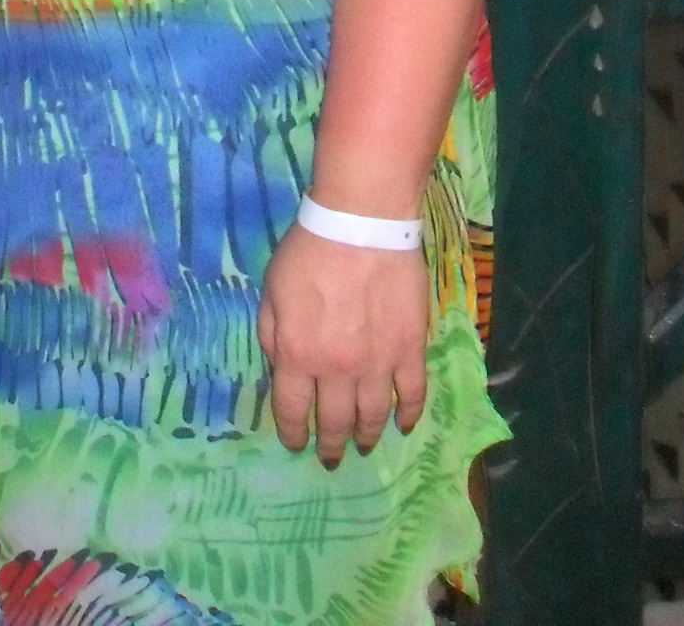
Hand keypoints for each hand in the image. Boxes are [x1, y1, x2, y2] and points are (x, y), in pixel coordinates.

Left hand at [257, 220, 428, 464]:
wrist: (361, 224)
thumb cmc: (308, 251)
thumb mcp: (270, 289)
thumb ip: (271, 334)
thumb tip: (278, 369)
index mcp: (296, 354)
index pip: (291, 409)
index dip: (292, 433)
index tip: (295, 444)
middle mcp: (336, 370)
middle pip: (334, 421)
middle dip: (330, 445)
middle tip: (330, 458)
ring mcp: (377, 363)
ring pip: (373, 416)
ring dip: (367, 436)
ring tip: (364, 446)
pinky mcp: (410, 350)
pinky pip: (412, 394)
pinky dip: (409, 414)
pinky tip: (403, 424)